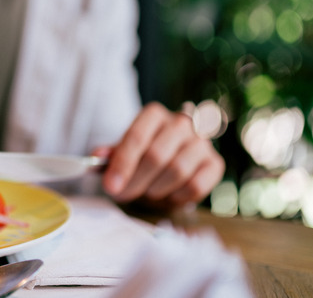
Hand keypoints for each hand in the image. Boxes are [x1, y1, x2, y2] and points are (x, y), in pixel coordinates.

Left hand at [93, 102, 224, 208]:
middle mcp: (182, 123)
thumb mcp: (122, 153)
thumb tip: (97, 156)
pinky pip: (196, 186)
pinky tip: (167, 195)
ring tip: (145, 193)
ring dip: (155, 189)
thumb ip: (110, 154)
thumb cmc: (142, 157)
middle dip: (135, 181)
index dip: (122, 164)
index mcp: (154, 115)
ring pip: (177, 170)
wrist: (169, 164)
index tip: (110, 186)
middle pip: (156, 155)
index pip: (136, 137)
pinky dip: (177, 197)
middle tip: (122, 195)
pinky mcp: (215, 164)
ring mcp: (201, 143)